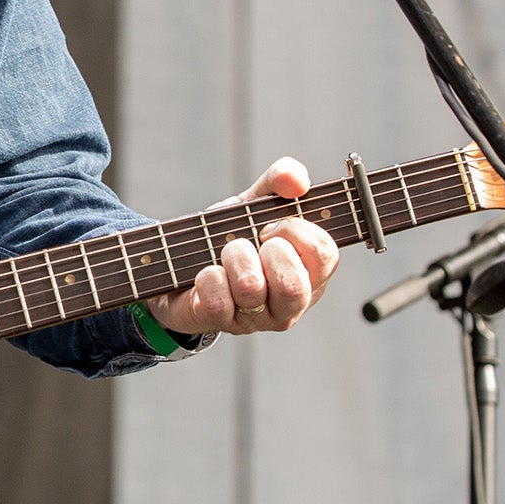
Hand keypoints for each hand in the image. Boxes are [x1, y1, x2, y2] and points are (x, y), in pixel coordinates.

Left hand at [145, 157, 339, 337]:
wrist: (180, 259)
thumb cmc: (232, 234)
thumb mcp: (257, 201)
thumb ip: (281, 180)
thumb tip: (296, 180)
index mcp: (311, 272)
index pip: (324, 254)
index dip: (295, 230)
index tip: (272, 224)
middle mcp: (291, 303)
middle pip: (293, 285)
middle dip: (266, 250)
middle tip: (251, 241)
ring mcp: (256, 319)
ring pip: (252, 290)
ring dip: (233, 257)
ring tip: (225, 252)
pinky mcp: (219, 324)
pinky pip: (217, 301)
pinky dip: (207, 277)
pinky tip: (205, 273)